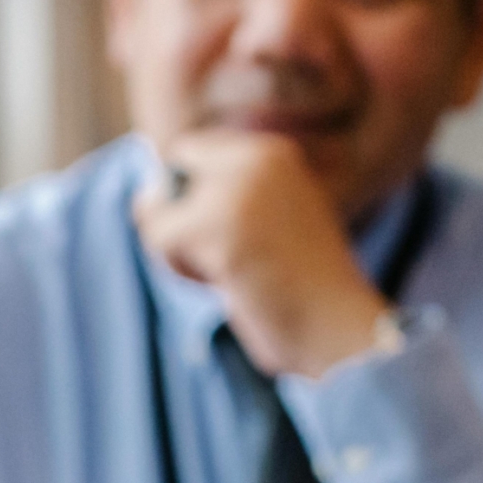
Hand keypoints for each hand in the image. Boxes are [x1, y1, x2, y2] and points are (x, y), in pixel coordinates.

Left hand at [132, 129, 390, 378]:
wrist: (340, 328)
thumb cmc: (301, 288)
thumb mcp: (266, 224)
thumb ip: (220, 200)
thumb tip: (143, 199)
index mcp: (272, 154)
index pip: (189, 154)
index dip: (189, 200)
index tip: (228, 235)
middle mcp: (255, 159)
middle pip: (167, 181)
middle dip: (178, 225)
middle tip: (227, 260)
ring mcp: (237, 191)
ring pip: (156, 213)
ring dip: (179, 253)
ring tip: (230, 274)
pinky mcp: (219, 228)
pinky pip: (159, 240)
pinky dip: (180, 271)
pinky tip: (224, 285)